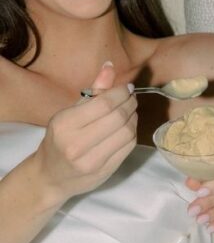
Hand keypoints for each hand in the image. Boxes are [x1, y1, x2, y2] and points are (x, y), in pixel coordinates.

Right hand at [33, 62, 136, 203]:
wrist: (51, 176)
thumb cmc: (59, 140)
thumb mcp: (69, 114)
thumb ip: (92, 92)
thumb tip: (110, 66)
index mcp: (65, 124)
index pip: (104, 103)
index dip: (121, 92)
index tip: (127, 87)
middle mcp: (77, 143)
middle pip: (118, 117)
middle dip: (130, 103)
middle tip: (132, 97)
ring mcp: (93, 159)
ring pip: (127, 132)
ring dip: (134, 117)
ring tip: (130, 110)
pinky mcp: (106, 170)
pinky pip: (129, 146)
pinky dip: (133, 132)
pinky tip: (129, 126)